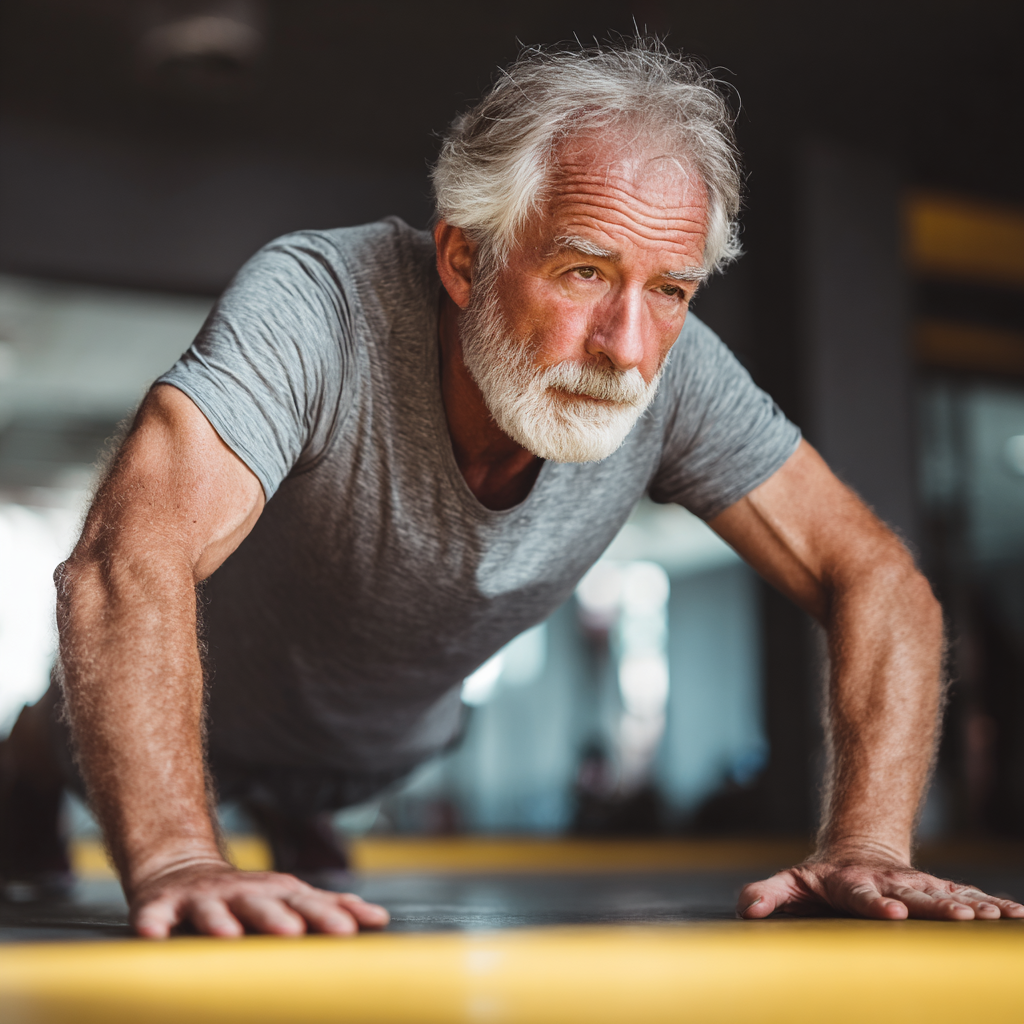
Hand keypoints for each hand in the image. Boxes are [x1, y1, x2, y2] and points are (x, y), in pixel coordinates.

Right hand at [129, 859, 389, 937]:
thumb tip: (379, 918)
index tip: (353, 930)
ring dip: (221, 921)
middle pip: (265, 903)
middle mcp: (244, 893)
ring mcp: (205, 898)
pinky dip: (153, 923)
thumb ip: (329, 908)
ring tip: (228, 936)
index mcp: (277, 894)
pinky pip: (156, 914)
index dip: (330, 915)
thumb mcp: (288, 897)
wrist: (185, 871)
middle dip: (281, 917)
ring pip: (214, 908)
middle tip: (296, 933)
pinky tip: (153, 935)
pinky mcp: (164, 905)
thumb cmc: (249, 896)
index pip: (309, 904)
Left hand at [738, 855, 1023, 920]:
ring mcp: (917, 887)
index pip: (863, 895)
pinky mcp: (938, 893)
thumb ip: (767, 894)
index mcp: (852, 883)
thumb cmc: (821, 878)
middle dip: (939, 908)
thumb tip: (747, 910)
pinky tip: (1016, 916)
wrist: (857, 851)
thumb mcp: (790, 882)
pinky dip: (994, 907)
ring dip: (974, 908)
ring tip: (997, 918)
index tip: (892, 911)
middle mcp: (890, 884)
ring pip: (948, 897)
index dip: (876, 903)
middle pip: (916, 897)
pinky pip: (970, 899)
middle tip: (963, 919)